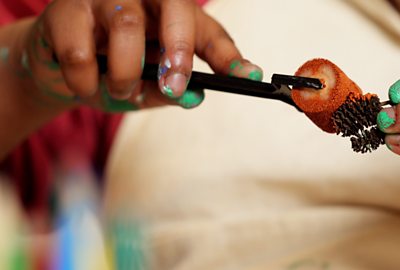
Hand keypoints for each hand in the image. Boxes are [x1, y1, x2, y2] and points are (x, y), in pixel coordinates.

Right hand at [20, 0, 261, 110]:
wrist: (59, 70)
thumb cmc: (111, 73)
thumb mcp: (146, 89)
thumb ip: (168, 92)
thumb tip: (195, 97)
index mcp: (172, 19)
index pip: (210, 33)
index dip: (230, 57)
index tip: (249, 78)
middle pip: (175, 6)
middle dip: (179, 50)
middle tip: (173, 85)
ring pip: (127, 25)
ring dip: (125, 73)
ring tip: (121, 89)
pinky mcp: (66, 10)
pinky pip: (80, 49)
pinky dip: (85, 80)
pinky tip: (84, 85)